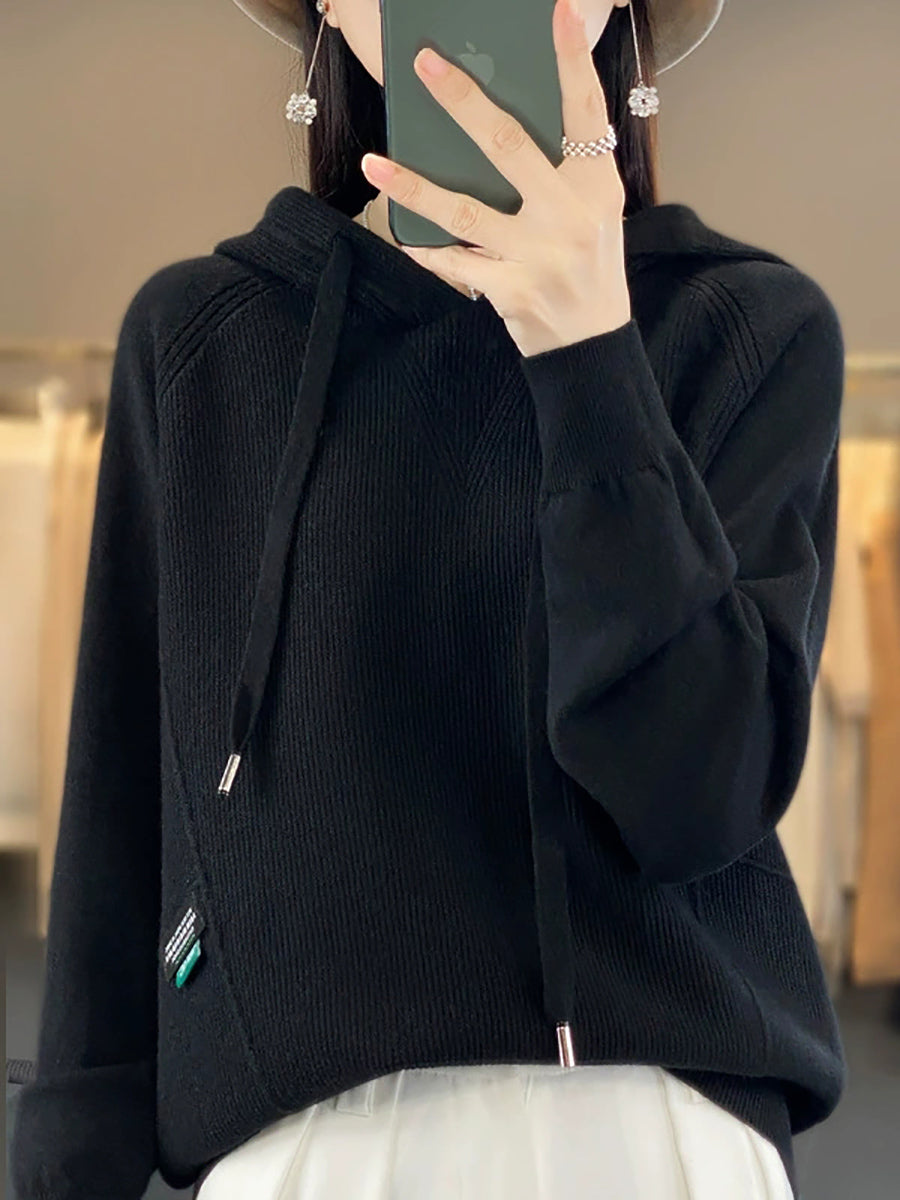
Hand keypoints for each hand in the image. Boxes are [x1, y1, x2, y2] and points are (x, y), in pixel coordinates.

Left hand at [361, 0, 631, 358]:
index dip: (571, 60)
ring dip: (414, 186)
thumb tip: (495, 123)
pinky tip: (400, 236)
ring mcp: (539, 255)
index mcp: (596, 186)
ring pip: (465, 210)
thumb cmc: (588, 266)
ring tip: (374, 161)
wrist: (592, 342)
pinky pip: (456, 264)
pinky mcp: (512, 291)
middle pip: (508, 146)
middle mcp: (569, 216)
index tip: (556, 10)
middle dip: (463, 101)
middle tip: (425, 64)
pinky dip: (427, 251)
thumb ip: (563, 167)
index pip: (585, 111)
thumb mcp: (594, 210)